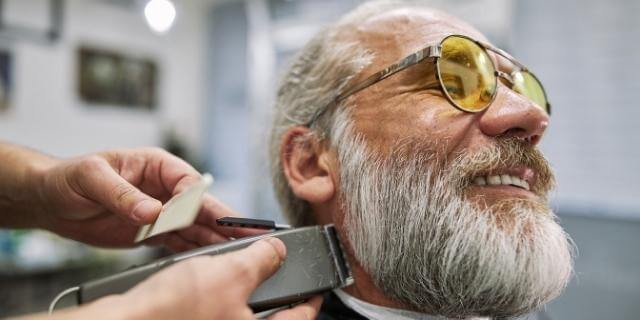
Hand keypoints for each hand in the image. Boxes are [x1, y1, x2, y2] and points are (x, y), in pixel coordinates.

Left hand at [32, 147, 259, 248]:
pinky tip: (211, 261)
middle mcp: (164, 188)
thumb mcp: (91, 178)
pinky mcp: (152, 232)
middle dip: (227, 220)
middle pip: (202, 206)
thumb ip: (123, 194)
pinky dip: (194, 251)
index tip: (201, 218)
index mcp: (156, 165)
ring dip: (217, 239)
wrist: (51, 201)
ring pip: (195, 226)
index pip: (188, 182)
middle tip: (254, 233)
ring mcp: (160, 211)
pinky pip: (179, 242)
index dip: (198, 202)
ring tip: (239, 252)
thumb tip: (152, 211)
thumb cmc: (68, 178)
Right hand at [109, 238, 320, 318]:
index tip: (318, 288)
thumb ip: (261, 260)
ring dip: (246, 292)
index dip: (312, 299)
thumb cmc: (172, 310)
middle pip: (269, 319)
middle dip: (276, 293)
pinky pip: (217, 315)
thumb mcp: (229, 272)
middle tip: (280, 274)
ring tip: (246, 270)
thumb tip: (276, 250)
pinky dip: (221, 297)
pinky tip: (212, 279)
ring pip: (241, 316)